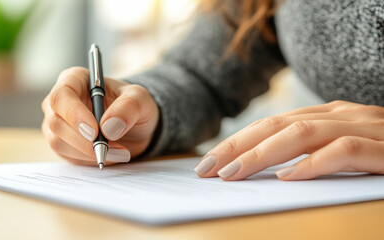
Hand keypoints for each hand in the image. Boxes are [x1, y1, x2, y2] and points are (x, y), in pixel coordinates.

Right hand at [42, 67, 158, 165]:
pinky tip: (111, 155)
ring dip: (90, 152)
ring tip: (119, 152)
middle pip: (56, 122)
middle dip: (84, 140)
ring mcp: (57, 124)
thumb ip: (128, 107)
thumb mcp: (140, 99)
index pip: (61, 96)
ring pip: (58, 142)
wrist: (135, 127)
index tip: (95, 131)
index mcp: (74, 80)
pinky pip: (68, 156)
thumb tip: (108, 127)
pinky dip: (90, 159)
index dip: (74, 114)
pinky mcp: (62, 144)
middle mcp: (60, 101)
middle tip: (111, 148)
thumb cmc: (133, 105)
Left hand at [194, 100, 383, 180]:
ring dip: (263, 154)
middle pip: (277, 125)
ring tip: (233, 173)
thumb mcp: (341, 149)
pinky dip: (314, 164)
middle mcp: (342, 115)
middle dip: (236, 147)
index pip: (271, 124)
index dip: (236, 142)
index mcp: (328, 115)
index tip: (208, 163)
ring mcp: (365, 128)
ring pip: (303, 133)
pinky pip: (345, 151)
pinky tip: (289, 178)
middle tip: (206, 168)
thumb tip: (268, 172)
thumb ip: (309, 154)